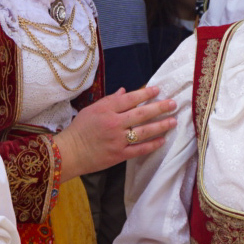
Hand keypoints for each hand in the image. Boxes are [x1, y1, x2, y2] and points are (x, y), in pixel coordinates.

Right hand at [57, 87, 176, 178]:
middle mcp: (114, 123)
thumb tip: (124, 91)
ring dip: (160, 126)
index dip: (144, 93)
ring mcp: (118, 140)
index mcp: (106, 110)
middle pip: (141, 114)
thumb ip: (109, 101)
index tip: (157, 89)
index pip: (129, 99)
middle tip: (173, 104)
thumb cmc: (79, 129)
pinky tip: (162, 140)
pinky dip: (152, 144)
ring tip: (173, 121)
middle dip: (159, 108)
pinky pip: (140, 149)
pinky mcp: (119, 155)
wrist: (70, 152)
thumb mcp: (91, 110)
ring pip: (144, 131)